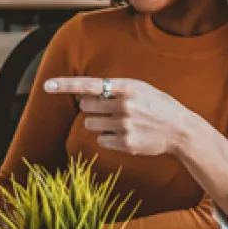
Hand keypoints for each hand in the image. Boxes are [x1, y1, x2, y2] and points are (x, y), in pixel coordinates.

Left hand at [44, 77, 190, 155]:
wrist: (180, 129)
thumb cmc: (157, 105)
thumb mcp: (140, 88)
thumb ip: (114, 88)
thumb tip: (85, 94)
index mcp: (126, 87)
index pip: (89, 85)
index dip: (65, 85)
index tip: (46, 85)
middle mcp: (124, 105)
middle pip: (85, 107)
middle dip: (91, 108)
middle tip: (107, 109)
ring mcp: (125, 125)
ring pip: (91, 124)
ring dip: (100, 123)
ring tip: (121, 122)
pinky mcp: (126, 144)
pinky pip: (101, 140)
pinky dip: (109, 138)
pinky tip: (126, 135)